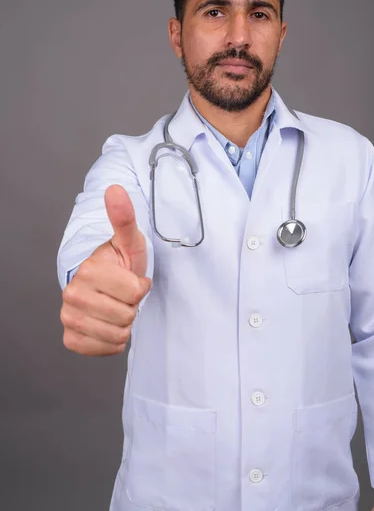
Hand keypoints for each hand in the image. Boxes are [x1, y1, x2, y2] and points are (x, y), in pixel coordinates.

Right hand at [60, 184, 151, 355]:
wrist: (103, 285)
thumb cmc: (120, 263)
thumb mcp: (129, 240)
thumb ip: (124, 217)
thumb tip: (115, 189)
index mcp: (88, 270)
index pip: (136, 292)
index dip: (140, 287)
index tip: (131, 278)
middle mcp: (72, 294)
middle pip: (126, 316)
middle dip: (131, 306)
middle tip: (123, 295)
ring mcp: (69, 317)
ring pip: (117, 335)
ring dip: (124, 324)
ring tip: (116, 307)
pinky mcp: (71, 338)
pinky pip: (104, 349)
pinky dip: (113, 341)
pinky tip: (108, 323)